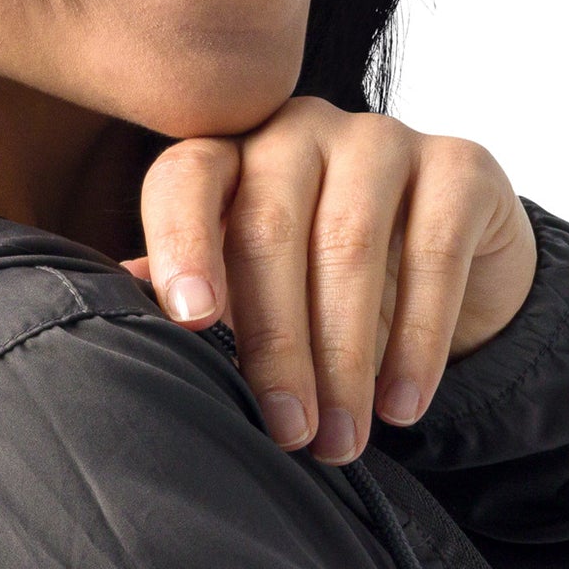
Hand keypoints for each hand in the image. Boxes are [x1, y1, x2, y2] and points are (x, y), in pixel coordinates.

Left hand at [120, 97, 537, 464]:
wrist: (453, 272)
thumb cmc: (321, 284)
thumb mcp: (252, 291)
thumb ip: (192, 295)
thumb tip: (109, 317)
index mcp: (230, 153)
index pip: (186, 178)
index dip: (182, 243)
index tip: (192, 322)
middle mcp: (298, 129)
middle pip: (269, 224)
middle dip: (274, 341)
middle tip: (285, 432)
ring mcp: (381, 138)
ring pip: (350, 242)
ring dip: (343, 356)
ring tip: (340, 439)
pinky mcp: (460, 165)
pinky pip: (434, 251)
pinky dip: (418, 340)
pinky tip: (402, 406)